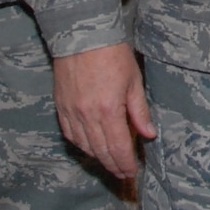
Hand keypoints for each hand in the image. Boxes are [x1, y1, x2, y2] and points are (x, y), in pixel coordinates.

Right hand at [53, 43, 155, 181]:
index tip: (132, 172)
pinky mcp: (61, 107)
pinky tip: (90, 146)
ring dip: (98, 157)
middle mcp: (88, 116)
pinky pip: (70, 134)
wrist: (82, 35)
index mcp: (109, 110)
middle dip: (113, 165)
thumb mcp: (134, 81)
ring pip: (84, 146)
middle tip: (123, 173)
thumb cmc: (112, 54)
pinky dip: (81, 144)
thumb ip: (140, 111)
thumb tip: (149, 134)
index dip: (125, 163)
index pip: (118, 147)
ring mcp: (71, 112)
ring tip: (110, 162)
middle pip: (101, 151)